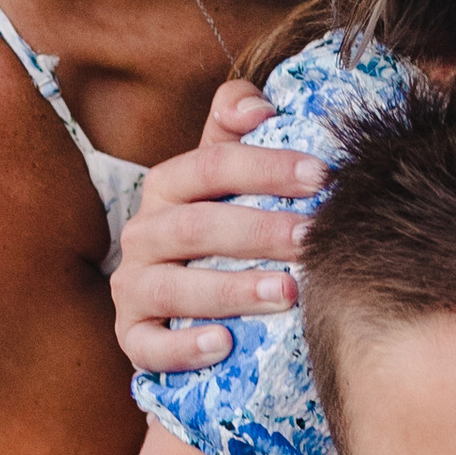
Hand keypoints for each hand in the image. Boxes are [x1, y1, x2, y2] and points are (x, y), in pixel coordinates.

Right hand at [110, 78, 326, 377]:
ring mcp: (133, 287)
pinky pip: (148, 347)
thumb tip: (259, 107)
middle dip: (258, 231)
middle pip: (196, 227)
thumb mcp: (230, 171)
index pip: (211, 166)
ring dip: (231, 290)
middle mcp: (143, 233)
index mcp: (168, 185)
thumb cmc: (228, 225)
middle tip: (312, 239)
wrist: (192, 298)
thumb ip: (238, 123)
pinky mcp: (133, 337)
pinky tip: (225, 345)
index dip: (266, 167)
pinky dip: (183, 348)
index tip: (322, 176)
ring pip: (173, 287)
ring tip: (288, 293)